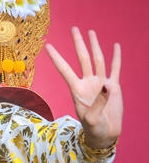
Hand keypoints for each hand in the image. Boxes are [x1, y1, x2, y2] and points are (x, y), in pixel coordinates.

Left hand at [45, 27, 122, 148]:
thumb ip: (99, 103)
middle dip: (78, 43)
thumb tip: (107, 85)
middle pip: (81, 58)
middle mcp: (87, 82)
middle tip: (74, 28)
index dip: (56, 58)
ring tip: (90, 32)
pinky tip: (115, 46)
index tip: (47, 46)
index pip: (64, 69)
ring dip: (94, 45)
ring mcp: (100, 83)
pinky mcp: (113, 87)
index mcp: (77, 89)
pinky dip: (116, 57)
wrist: (104, 134)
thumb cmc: (93, 129)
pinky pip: (115, 68)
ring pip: (97, 59)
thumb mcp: (92, 119)